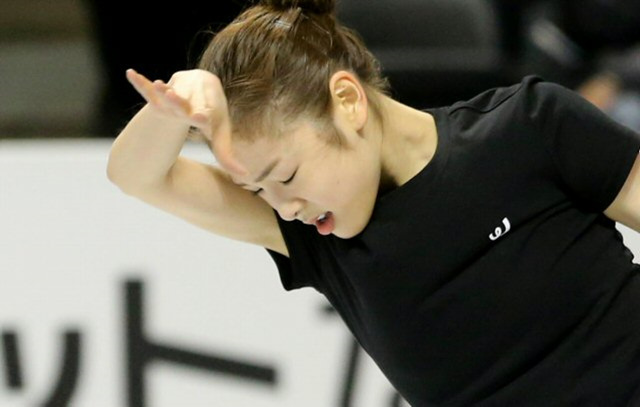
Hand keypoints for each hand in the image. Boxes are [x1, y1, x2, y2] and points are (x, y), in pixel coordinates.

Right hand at [125, 68, 246, 175]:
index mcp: (210, 110)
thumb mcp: (220, 135)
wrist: (206, 82)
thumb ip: (228, 157)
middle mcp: (195, 100)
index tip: (200, 118)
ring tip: (158, 86)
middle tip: (173, 96)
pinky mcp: (165, 89)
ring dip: (162, 90)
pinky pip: (151, 87)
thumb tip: (247, 177)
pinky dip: (142, 82)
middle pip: (186, 102)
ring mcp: (179, 93)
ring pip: (169, 93)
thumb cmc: (212, 116)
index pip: (206, 115)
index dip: (202, 116)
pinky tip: (130, 73)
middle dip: (179, 101)